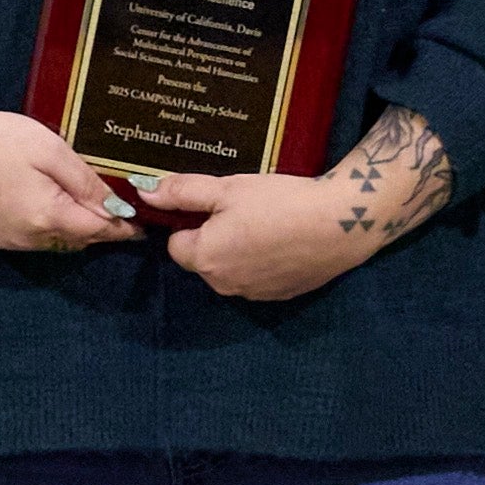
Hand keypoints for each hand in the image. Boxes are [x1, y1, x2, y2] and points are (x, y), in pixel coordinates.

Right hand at [0, 103, 136, 255]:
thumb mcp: (51, 151)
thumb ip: (86, 183)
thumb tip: (117, 207)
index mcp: (46, 216)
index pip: (98, 231)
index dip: (122, 229)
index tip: (143, 227)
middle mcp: (27, 238)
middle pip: (78, 239)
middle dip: (100, 228)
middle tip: (119, 210)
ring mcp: (6, 241)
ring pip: (55, 242)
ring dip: (74, 228)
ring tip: (88, 205)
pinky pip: (32, 239)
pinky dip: (49, 227)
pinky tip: (51, 205)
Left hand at [142, 105, 451, 301]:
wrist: (341, 224)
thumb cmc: (279, 201)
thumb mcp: (228, 188)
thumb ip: (182, 191)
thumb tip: (143, 190)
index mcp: (204, 257)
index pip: (176, 244)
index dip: (193, 223)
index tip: (218, 206)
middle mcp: (223, 284)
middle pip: (203, 260)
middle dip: (215, 239)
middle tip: (246, 211)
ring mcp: (253, 294)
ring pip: (231, 270)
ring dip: (240, 252)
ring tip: (270, 224)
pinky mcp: (280, 296)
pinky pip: (258, 279)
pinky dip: (265, 263)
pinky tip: (286, 242)